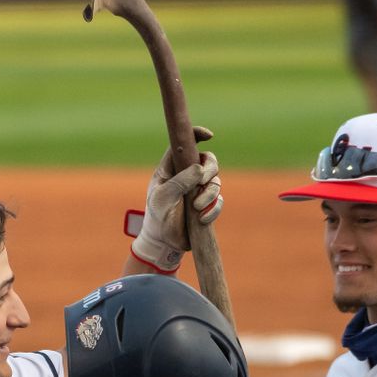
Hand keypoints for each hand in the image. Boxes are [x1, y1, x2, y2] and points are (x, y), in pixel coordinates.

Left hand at [127, 126, 222, 271]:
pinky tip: (201, 218)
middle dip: (210, 168)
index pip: (186, 144)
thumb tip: (199, 168)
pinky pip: (219, 201)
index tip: (209, 136)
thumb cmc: (157, 215)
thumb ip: (179, 181)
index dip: (197, 135)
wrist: (163, 241)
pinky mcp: (207, 206)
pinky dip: (213, 208)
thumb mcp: (162, 196)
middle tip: (202, 181)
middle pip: (209, 160)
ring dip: (209, 193)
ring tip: (195, 207)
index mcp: (172, 167)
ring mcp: (199, 191)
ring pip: (216, 181)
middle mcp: (188, 176)